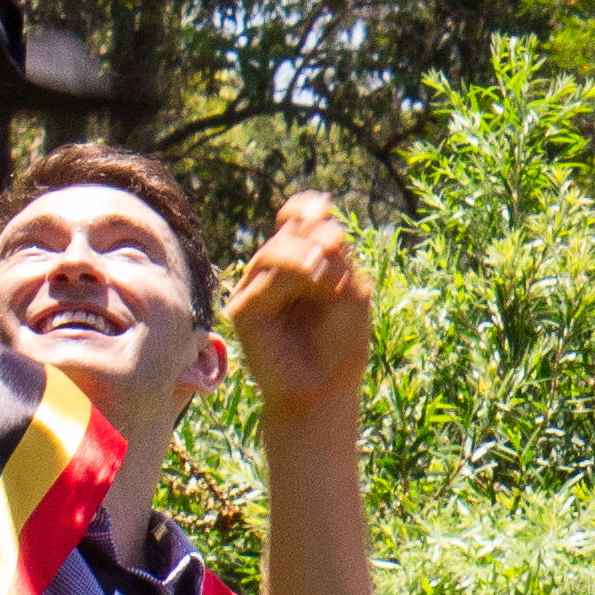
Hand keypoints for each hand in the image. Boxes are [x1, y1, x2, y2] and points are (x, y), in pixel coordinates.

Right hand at [225, 188, 371, 424]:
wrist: (324, 390)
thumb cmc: (341, 343)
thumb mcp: (351, 291)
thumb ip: (336, 255)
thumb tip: (320, 216)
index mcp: (305, 264)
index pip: (298, 223)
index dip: (307, 208)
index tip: (324, 204)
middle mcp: (277, 273)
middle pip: (289, 234)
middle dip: (314, 241)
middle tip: (336, 265)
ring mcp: (257, 289)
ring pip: (272, 252)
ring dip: (302, 257)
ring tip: (325, 277)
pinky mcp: (242, 309)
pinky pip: (260, 280)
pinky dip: (287, 277)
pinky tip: (308, 283)